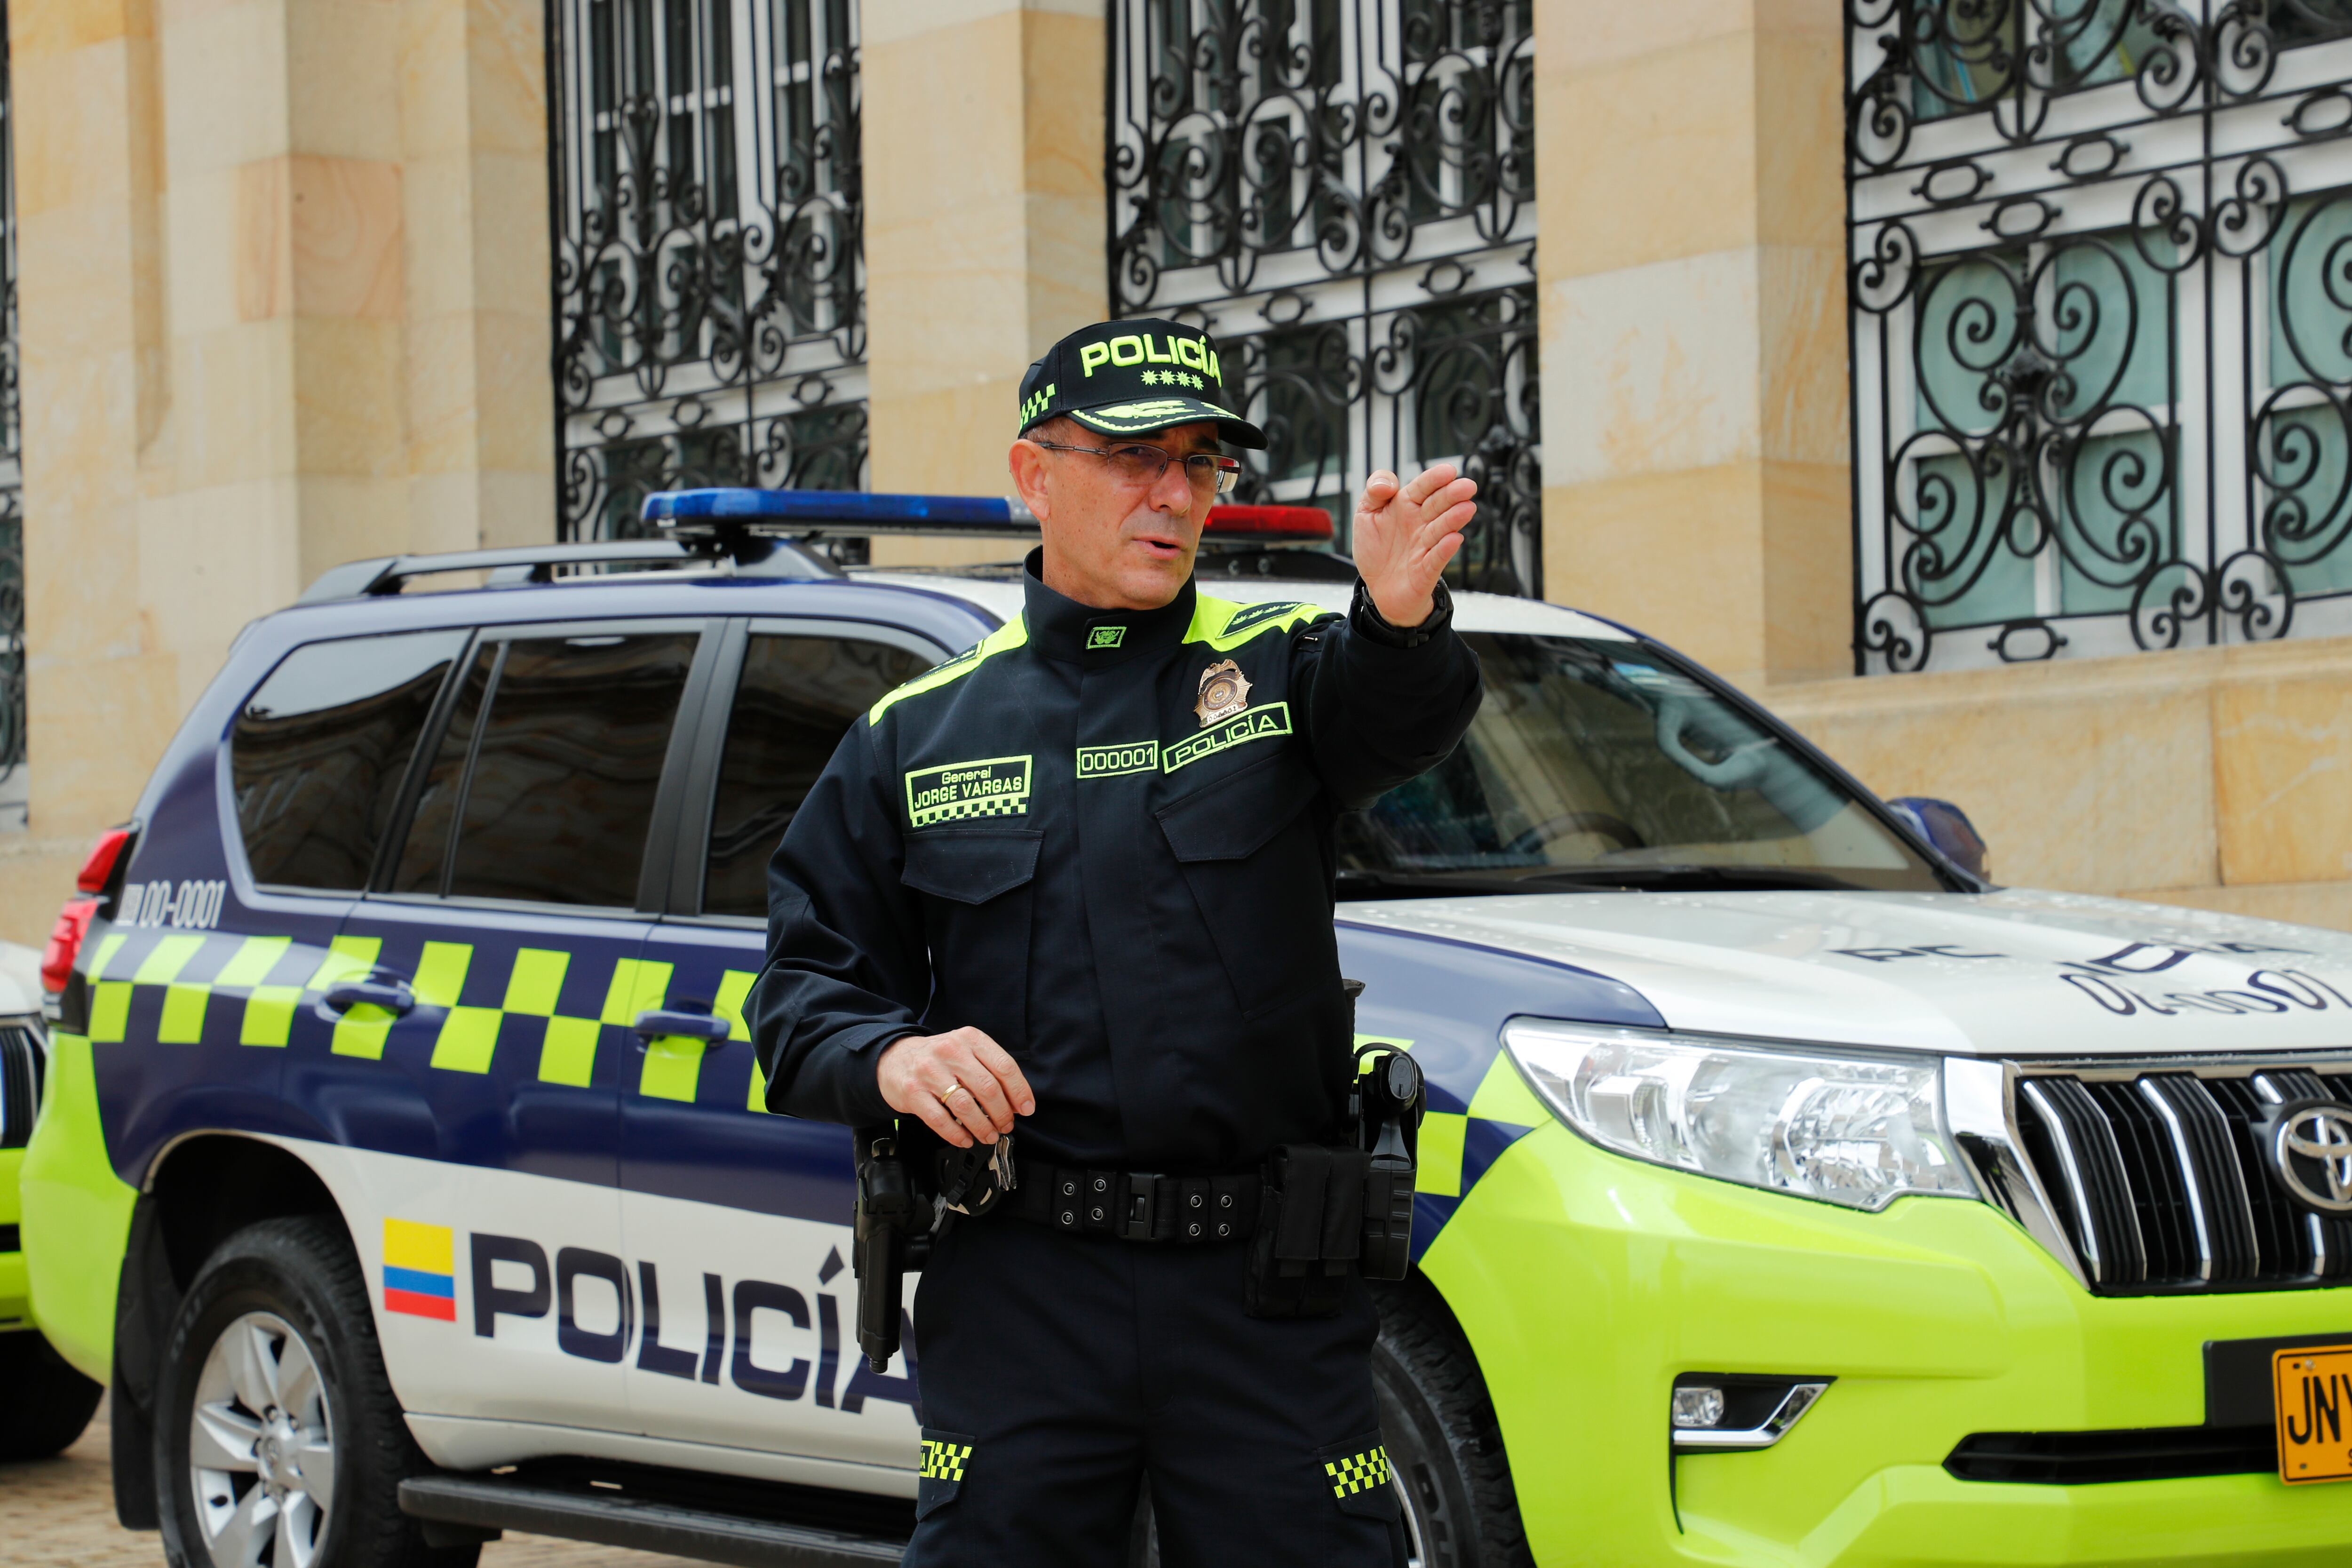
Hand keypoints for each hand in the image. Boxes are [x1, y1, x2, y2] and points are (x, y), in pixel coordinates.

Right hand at [877, 1027, 1035, 1147]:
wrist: (893, 1058)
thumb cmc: (937, 1059)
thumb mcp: (965, 1050)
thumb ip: (990, 1068)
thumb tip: (1016, 1100)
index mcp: (969, 1039)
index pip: (1004, 1066)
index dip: (1020, 1091)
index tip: (1026, 1109)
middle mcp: (950, 1051)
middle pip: (988, 1088)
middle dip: (1002, 1114)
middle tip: (1006, 1125)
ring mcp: (929, 1072)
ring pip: (966, 1106)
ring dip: (983, 1127)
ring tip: (989, 1135)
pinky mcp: (913, 1092)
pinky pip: (940, 1120)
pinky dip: (957, 1134)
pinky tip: (965, 1139)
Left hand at [1351, 464, 1477, 627]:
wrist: (1378, 586)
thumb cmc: (1375, 547)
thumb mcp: (1365, 514)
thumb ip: (1373, 492)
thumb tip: (1386, 484)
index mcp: (1407, 504)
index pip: (1423, 487)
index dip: (1435, 479)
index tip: (1448, 471)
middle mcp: (1421, 522)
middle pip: (1438, 505)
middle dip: (1452, 495)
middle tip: (1468, 486)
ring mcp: (1426, 545)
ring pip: (1442, 529)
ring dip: (1454, 519)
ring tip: (1467, 508)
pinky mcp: (1428, 569)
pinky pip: (1437, 558)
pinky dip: (1445, 549)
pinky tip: (1454, 539)